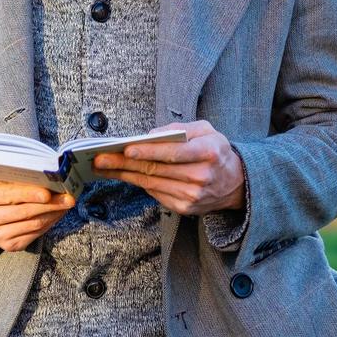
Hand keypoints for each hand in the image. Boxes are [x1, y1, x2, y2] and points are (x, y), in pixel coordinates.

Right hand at [0, 179, 74, 252]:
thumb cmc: (1, 188)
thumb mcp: (3, 179)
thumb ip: (20, 176)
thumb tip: (49, 176)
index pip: (8, 195)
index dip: (29, 194)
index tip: (48, 193)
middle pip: (24, 212)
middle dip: (49, 204)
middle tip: (68, 198)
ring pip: (32, 224)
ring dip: (53, 213)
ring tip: (66, 204)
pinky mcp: (8, 246)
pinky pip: (35, 235)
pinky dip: (49, 223)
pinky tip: (57, 214)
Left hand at [93, 120, 244, 215]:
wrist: (235, 183)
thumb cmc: (216, 151)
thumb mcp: (206, 130)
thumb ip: (179, 128)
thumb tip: (150, 134)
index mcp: (208, 153)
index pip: (173, 153)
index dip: (148, 151)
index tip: (126, 148)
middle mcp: (201, 176)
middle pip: (157, 169)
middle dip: (125, 163)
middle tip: (101, 158)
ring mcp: (192, 196)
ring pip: (152, 183)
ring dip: (125, 175)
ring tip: (104, 166)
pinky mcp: (185, 208)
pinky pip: (156, 194)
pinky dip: (138, 183)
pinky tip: (123, 175)